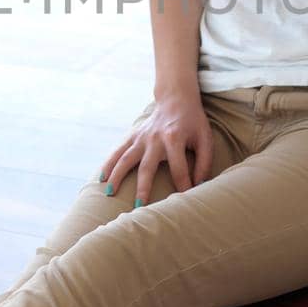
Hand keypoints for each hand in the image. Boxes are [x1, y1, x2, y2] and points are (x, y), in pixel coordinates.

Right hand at [97, 94, 213, 205]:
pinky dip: (109, 163)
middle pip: (147, 167)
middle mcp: (154, 138)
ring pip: (126, 158)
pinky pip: (118, 150)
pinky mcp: (133, 135)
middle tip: (139, 207)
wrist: (176, 99)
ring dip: (117, 176)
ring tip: (110, 193)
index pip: (179, 169)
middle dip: (143, 187)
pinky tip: (102, 178)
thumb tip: (199, 186)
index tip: (184, 202)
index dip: (183, 186)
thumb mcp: (205, 139)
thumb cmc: (194, 122)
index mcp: (174, 138)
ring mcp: (141, 137)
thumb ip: (204, 163)